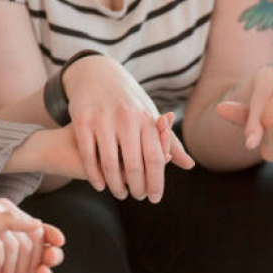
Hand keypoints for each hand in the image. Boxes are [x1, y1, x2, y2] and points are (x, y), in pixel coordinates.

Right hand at [8, 113, 180, 183]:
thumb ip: (169, 142)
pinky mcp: (83, 120)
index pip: (155, 158)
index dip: (156, 182)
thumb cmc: (130, 102)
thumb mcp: (150, 116)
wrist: (97, 74)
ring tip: (120, 194)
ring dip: (115, 185)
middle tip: (138, 197)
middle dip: (137, 187)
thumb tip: (189, 165)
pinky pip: (89, 155)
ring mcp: (104, 119)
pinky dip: (95, 175)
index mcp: (147, 119)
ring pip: (110, 163)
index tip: (155, 198)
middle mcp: (127, 119)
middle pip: (134, 164)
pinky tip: (100, 186)